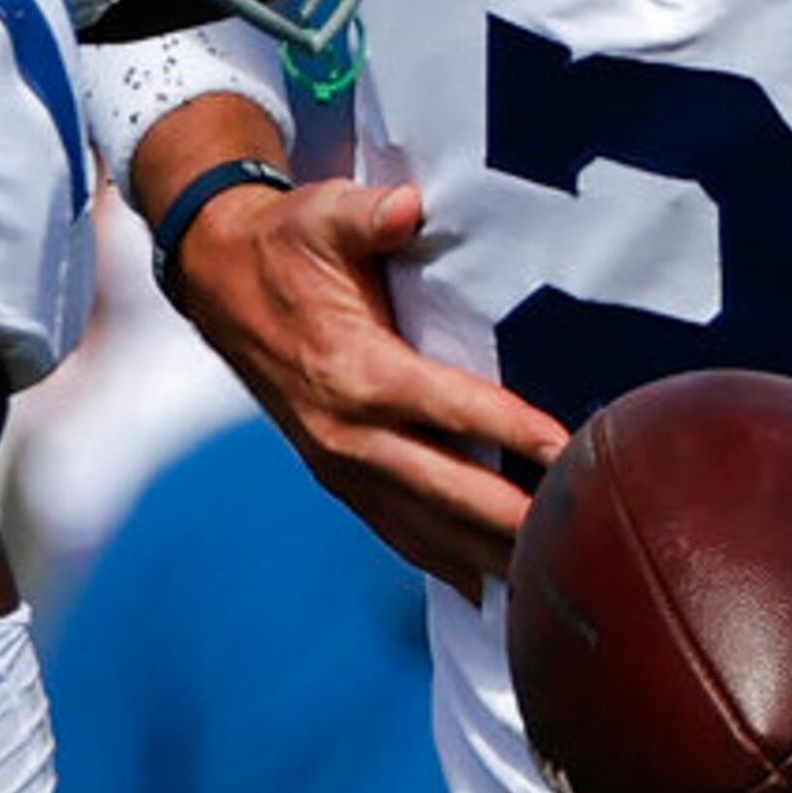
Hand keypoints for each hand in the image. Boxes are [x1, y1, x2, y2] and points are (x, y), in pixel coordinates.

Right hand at [170, 176, 561, 598]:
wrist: (217, 281)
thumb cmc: (285, 246)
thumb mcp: (322, 214)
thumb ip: (369, 215)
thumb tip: (407, 207)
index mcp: (355, 370)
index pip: (449, 407)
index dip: (510, 430)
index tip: (567, 452)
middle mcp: (346, 432)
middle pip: (444, 489)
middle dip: (511, 519)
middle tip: (575, 542)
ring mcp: (337, 463)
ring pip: (422, 524)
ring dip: (482, 553)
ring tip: (546, 577)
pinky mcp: (333, 475)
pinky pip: (392, 529)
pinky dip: (438, 560)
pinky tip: (481, 585)